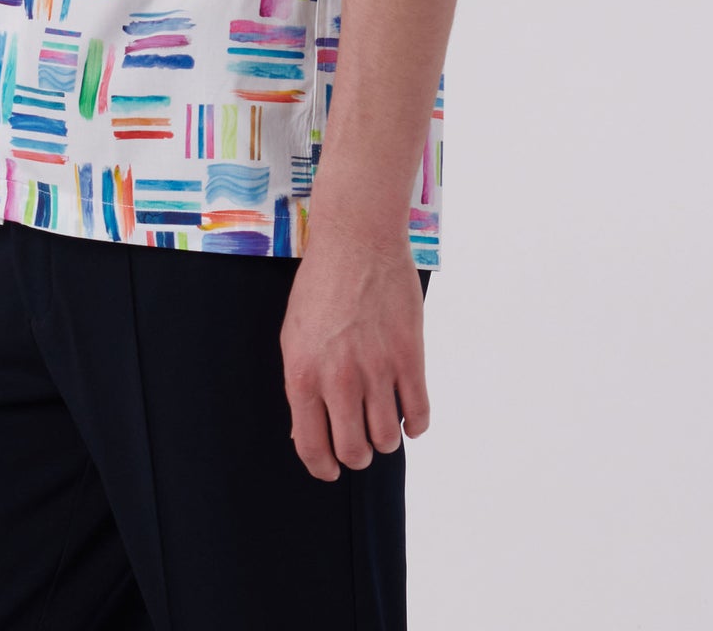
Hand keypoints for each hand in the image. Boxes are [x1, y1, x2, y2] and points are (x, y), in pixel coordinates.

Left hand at [278, 225, 430, 479]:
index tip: (331, 470)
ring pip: (387, 438)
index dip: (323, 467)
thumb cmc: (320, 286)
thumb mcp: (294, 336)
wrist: (357, 242)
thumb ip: (301, 386)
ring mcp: (377, 369)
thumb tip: (306, 432)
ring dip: (385, 440)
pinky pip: (418, 413)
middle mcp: (339, 380)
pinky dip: (416, 424)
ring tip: (382, 425)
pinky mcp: (409, 357)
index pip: (313, 447)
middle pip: (354, 450)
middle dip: (357, 455)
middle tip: (359, 444)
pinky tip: (409, 417)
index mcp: (304, 376)